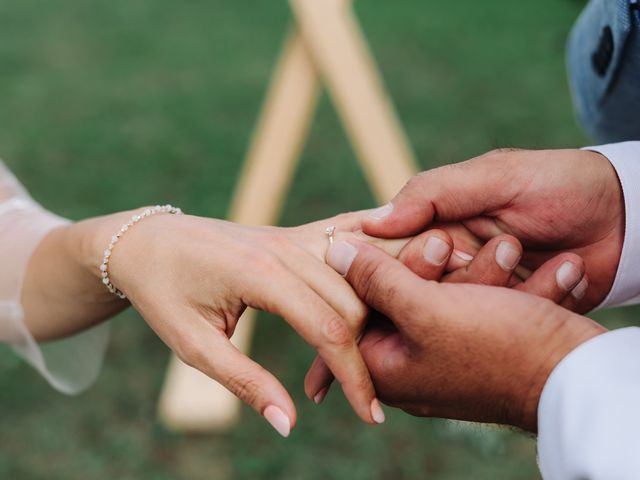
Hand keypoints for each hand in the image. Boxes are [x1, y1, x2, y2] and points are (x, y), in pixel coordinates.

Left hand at [82, 210, 406, 434]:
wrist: (146, 242)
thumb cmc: (164, 294)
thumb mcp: (194, 345)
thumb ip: (245, 382)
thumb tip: (289, 425)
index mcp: (261, 273)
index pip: (329, 328)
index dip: (354, 377)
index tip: (369, 415)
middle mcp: (287, 246)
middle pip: (356, 301)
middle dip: (372, 351)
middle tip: (375, 394)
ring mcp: (295, 235)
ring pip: (361, 273)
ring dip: (382, 306)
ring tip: (398, 345)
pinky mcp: (297, 233)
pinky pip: (349, 237)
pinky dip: (379, 250)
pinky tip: (408, 256)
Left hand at [327, 239, 605, 431]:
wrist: (576, 378)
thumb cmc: (497, 348)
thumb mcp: (426, 309)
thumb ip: (375, 279)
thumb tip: (334, 252)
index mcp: (384, 365)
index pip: (358, 305)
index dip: (381, 266)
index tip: (417, 242)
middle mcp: (410, 366)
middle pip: (405, 298)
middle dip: (444, 267)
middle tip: (460, 243)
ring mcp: (445, 358)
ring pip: (447, 297)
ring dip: (481, 271)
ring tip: (511, 249)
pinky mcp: (478, 349)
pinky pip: (477, 307)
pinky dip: (499, 287)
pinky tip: (521, 264)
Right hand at [362, 149, 623, 310]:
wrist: (623, 219)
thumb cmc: (558, 184)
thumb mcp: (495, 176)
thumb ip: (432, 193)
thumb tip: (371, 221)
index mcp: (433, 223)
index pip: (388, 249)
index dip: (395, 259)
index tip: (431, 251)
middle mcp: (446, 261)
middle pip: (419, 289)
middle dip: (462, 275)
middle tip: (508, 244)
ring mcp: (476, 290)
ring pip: (459, 312)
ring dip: (505, 285)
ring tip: (535, 250)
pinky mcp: (505, 315)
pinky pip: (500, 325)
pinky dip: (536, 300)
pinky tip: (564, 271)